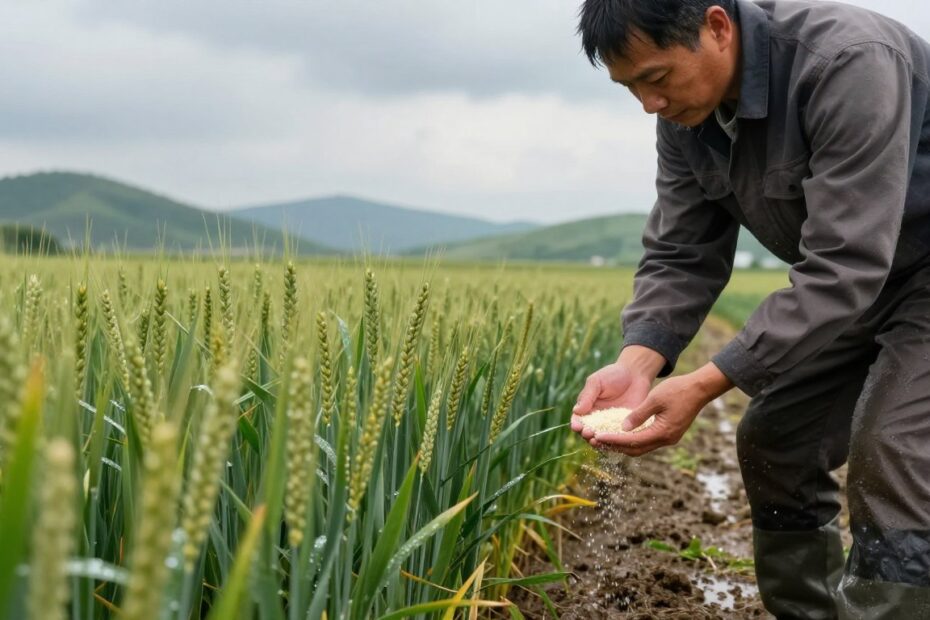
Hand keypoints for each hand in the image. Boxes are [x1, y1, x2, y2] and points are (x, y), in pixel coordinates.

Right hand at [571, 345, 664, 440]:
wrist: (635, 374)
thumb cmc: (613, 375)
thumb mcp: (596, 382)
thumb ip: (587, 396)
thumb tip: (576, 411)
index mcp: (587, 409)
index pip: (578, 420)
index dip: (576, 425)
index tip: (577, 426)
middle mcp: (598, 420)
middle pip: (589, 432)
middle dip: (587, 435)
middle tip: (589, 434)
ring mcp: (612, 425)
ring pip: (603, 439)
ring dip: (599, 442)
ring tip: (598, 441)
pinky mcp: (626, 428)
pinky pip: (620, 438)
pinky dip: (617, 442)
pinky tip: (615, 441)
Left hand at [591, 362, 732, 455]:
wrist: (700, 388)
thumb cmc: (677, 390)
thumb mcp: (654, 399)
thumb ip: (638, 414)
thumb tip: (622, 428)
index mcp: (662, 432)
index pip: (632, 441)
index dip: (613, 439)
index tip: (597, 436)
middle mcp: (666, 439)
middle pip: (635, 449)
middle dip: (616, 447)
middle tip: (597, 441)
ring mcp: (669, 438)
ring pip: (641, 447)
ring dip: (623, 445)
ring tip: (605, 439)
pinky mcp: (669, 433)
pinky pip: (647, 441)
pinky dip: (633, 439)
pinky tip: (621, 434)